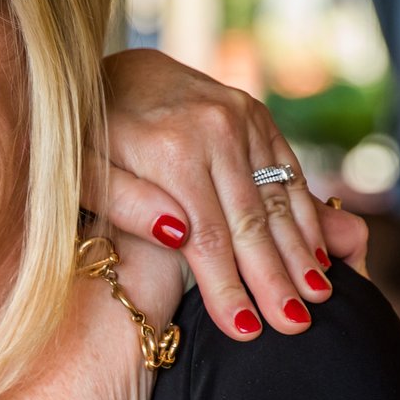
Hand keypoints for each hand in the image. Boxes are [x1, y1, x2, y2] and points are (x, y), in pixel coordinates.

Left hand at [99, 49, 370, 339]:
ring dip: (301, 250)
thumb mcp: (81, 171)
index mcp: (170, 149)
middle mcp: (214, 128)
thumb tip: (177, 235)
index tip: (245, 331)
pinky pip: (286, 169)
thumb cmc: (86, 133)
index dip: (228, 287)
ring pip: (278, 197)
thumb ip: (125, 204)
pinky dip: (304, 212)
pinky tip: (318, 250)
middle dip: (276, 280)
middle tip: (295, 327)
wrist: (109, 67)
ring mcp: (240, 116)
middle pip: (252, 221)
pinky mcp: (254, 112)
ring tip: (318, 297)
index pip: (209, 236)